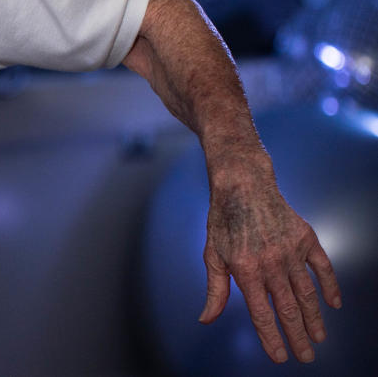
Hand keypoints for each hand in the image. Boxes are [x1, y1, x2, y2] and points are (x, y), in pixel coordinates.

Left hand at [198, 170, 341, 363]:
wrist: (243, 184)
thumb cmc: (224, 220)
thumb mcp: (212, 254)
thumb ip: (215, 289)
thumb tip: (207, 319)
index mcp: (245, 269)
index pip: (262, 314)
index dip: (271, 339)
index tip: (280, 357)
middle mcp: (271, 263)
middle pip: (288, 309)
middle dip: (297, 337)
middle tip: (306, 358)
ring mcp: (291, 251)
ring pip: (307, 293)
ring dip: (315, 318)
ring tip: (318, 337)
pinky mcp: (306, 238)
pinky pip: (323, 268)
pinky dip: (330, 286)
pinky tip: (333, 304)